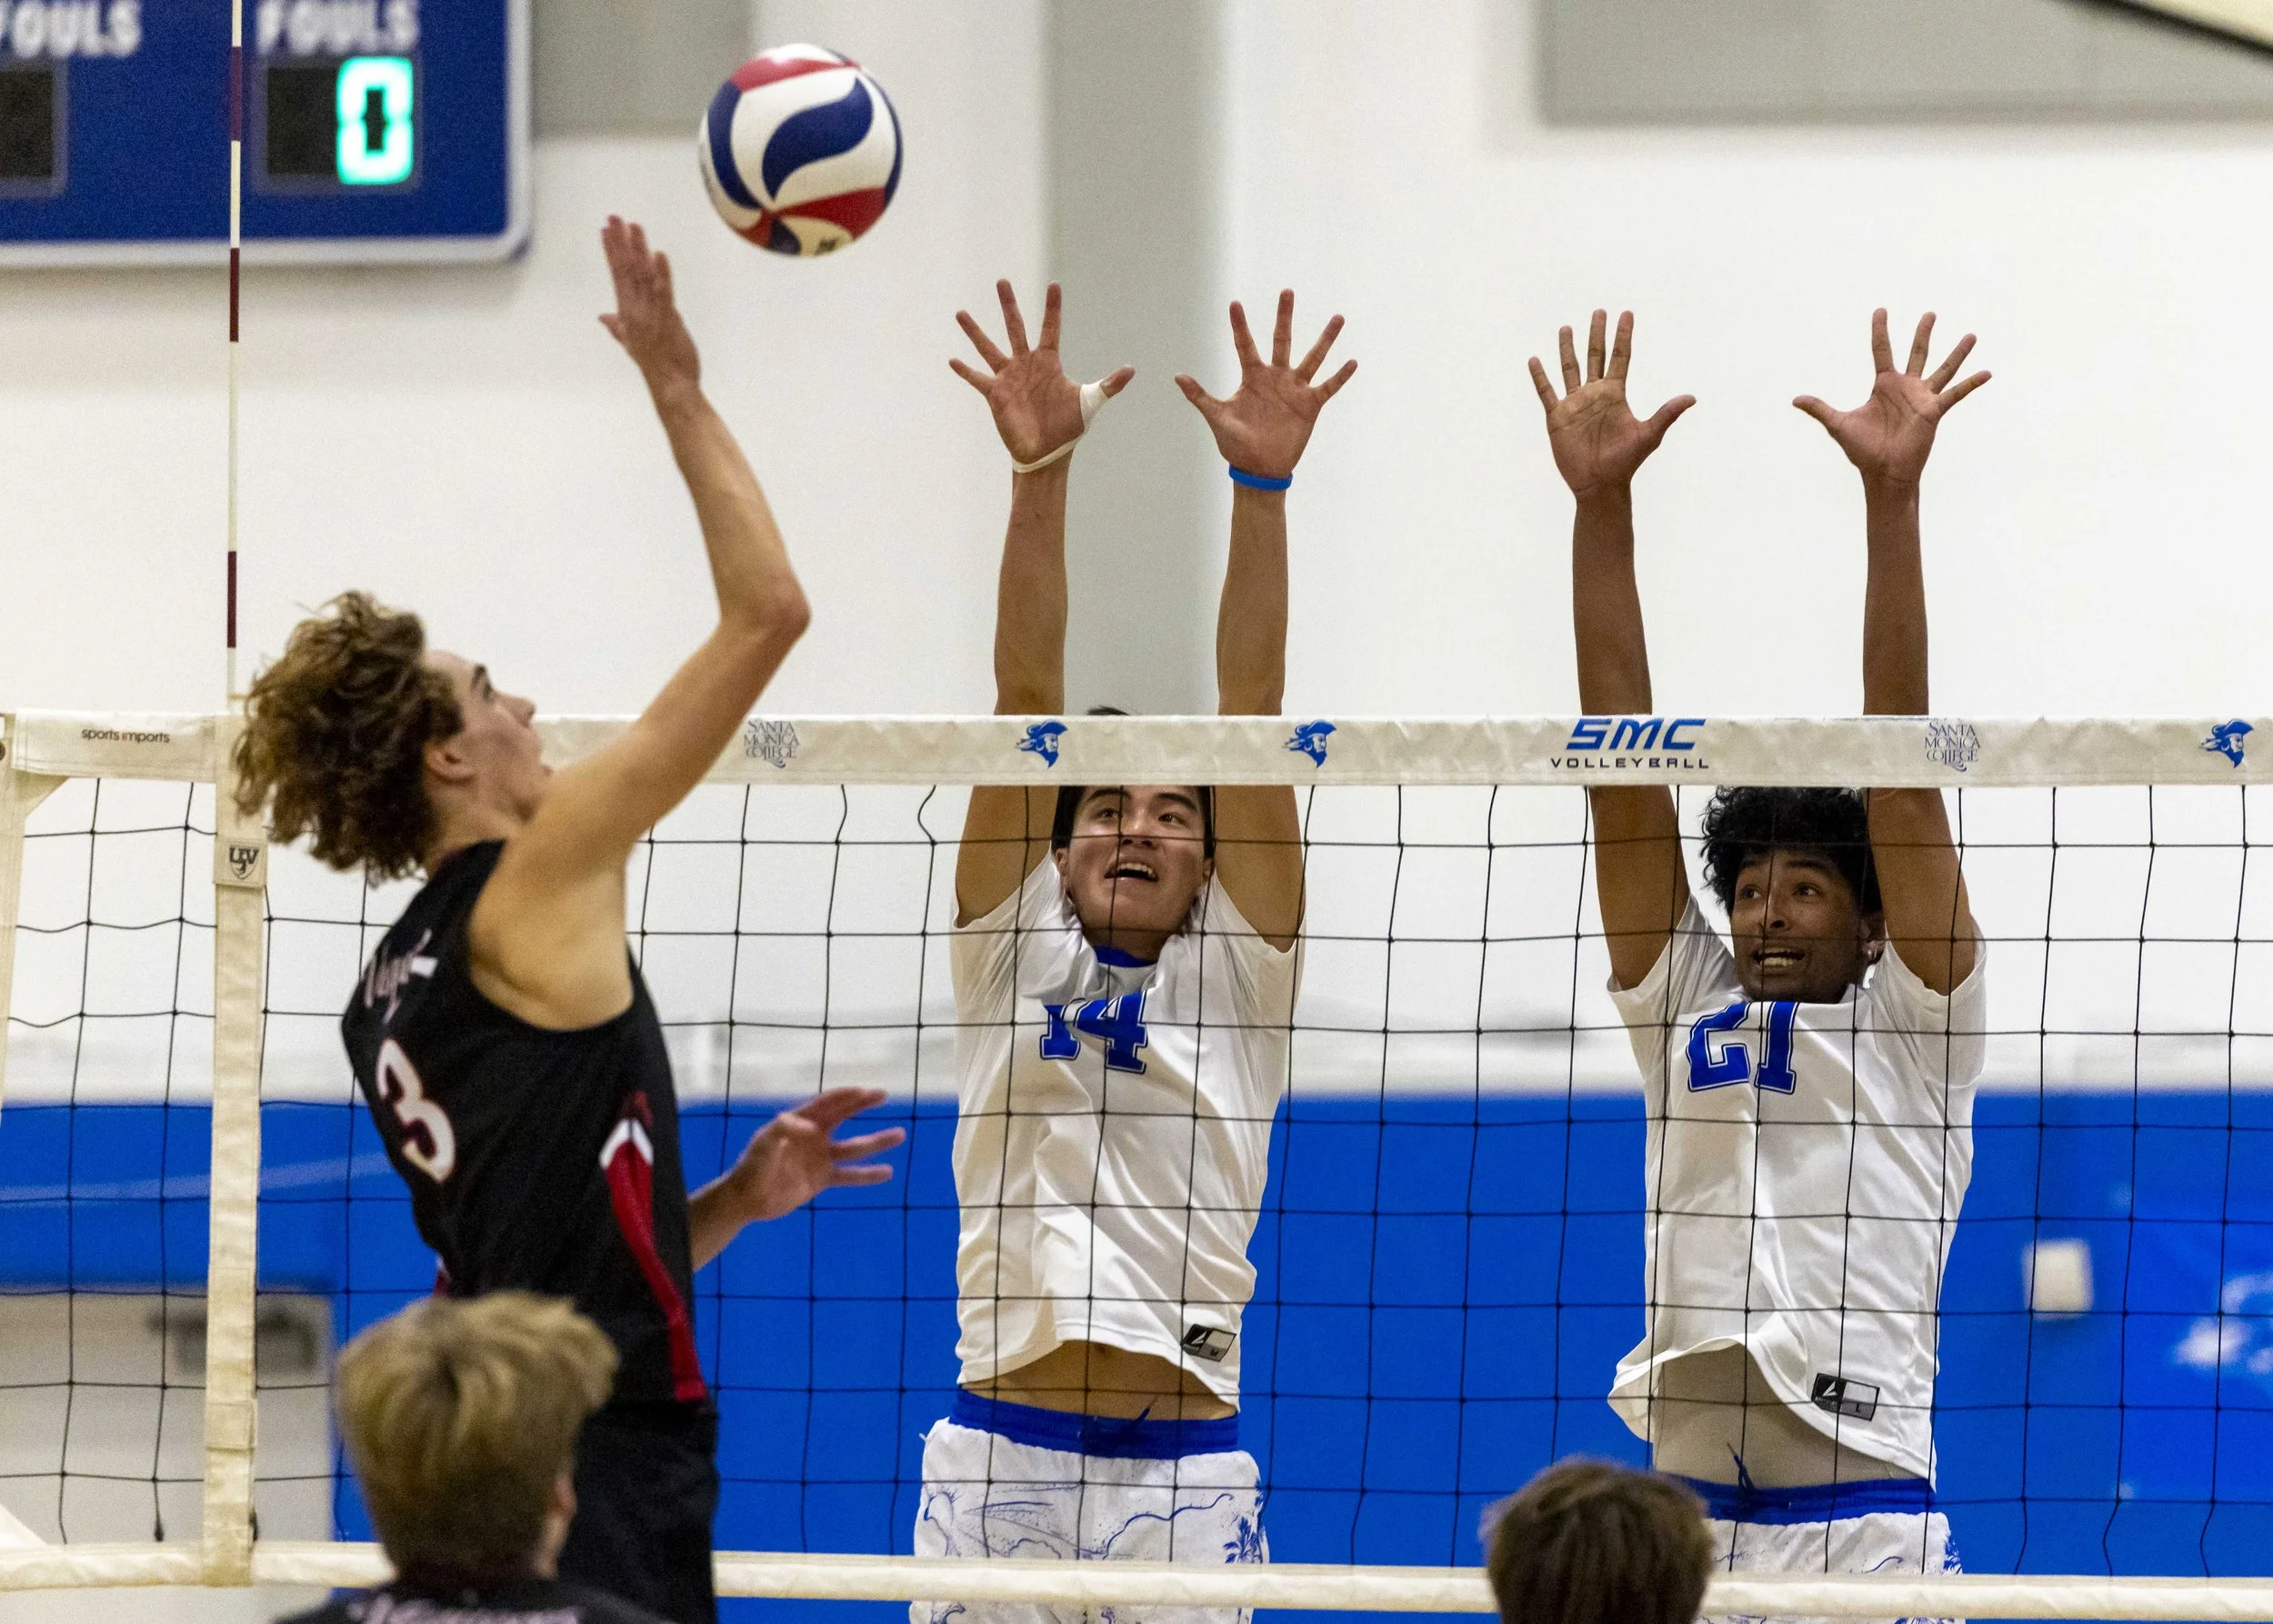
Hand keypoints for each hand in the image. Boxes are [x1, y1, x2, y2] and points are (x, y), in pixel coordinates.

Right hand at [599, 215, 700, 400]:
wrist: (671, 385)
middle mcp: (635, 310)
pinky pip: (664, 292)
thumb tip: (602, 316)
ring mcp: (651, 314)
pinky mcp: (668, 319)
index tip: (605, 231)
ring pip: (642, 276)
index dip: (611, 252)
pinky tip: (658, 255)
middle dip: (619, 242)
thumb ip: (617, 326)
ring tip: (634, 227)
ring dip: (638, 249)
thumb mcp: (631, 343)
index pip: (617, 275)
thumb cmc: (655, 364)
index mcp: (627, 312)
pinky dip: (661, 274)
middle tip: (614, 218)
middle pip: (625, 270)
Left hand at [725, 1087, 905, 1222]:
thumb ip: (781, 1132)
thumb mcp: (763, 1146)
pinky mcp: (822, 1179)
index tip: (864, 1091)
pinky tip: (887, 1173)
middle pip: (843, 1115)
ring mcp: (820, 1157)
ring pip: (854, 1147)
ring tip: (900, 1135)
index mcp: (799, 1122)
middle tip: (883, 1094)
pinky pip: (850, 1175)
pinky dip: (868, 1175)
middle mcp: (814, 1136)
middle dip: (862, 1104)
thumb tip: (804, 1126)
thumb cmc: (752, 1168)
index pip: (825, 1104)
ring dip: (876, 1141)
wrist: (748, 1199)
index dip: (844, 1095)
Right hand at [951, 282, 1133, 466]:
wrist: (1047, 453)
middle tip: (1002, 281)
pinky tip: (951, 360)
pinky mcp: (995, 395)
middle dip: (1009, 304)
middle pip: (1015, 327)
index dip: (1053, 307)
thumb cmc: (1069, 428)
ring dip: (975, 331)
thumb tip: (1131, 370)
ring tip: (961, 313)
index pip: (1051, 327)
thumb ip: (1108, 385)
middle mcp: (1026, 364)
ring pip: (988, 348)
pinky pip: (977, 379)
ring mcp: (1009, 378)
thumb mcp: (1090, 403)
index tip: (1054, 284)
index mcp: (1048, 362)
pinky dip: (964, 371)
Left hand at [1177, 293, 1354, 479]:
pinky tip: (1352, 361)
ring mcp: (1295, 389)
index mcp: (1252, 377)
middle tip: (1287, 291)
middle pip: (1281, 340)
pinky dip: (1340, 376)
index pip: (1245, 345)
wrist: (1258, 469)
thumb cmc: (1236, 444)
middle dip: (1284, 316)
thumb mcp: (1217, 417)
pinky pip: (1328, 387)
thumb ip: (1200, 396)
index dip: (1239, 325)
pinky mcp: (1310, 405)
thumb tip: (1177, 376)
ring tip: (1338, 318)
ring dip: (1325, 339)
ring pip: (1313, 358)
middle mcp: (1275, 377)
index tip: (1234, 303)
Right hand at [1528, 310, 1693, 498]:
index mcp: (1615, 394)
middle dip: (1596, 334)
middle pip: (1595, 356)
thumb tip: (1692, 398)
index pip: (1620, 357)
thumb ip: (1667, 414)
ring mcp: (1575, 404)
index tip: (1626, 314)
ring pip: (1569, 369)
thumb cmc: (1625, 462)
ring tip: (1566, 328)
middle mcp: (1595, 394)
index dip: (1623, 336)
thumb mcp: (1648, 435)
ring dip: (1567, 349)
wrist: (1600, 485)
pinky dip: (1540, 377)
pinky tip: (1535, 360)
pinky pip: (1547, 392)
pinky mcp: (1557, 417)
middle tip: (1599, 311)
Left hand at [1794, 310, 1988, 490]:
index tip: (1881, 310)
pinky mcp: (1934, 411)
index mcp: (1883, 386)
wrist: (1883, 472)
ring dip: (1957, 353)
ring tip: (1970, 335)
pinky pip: (1956, 394)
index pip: (1881, 351)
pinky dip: (1971, 384)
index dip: (1880, 331)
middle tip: (1930, 314)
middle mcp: (1905, 388)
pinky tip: (1987, 372)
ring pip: (1942, 368)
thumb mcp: (1839, 424)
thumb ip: (1820, 409)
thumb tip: (1795, 400)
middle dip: (1922, 333)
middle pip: (1917, 353)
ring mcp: (1922, 398)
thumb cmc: (1863, 450)